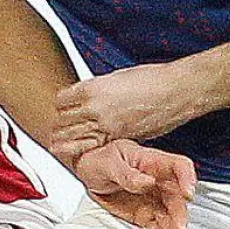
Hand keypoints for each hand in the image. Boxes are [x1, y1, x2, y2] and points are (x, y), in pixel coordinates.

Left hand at [52, 63, 189, 155]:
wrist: (174, 91)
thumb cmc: (152, 80)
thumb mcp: (117, 77)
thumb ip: (99, 88)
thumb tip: (90, 95)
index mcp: (92, 88)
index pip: (63, 100)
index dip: (61, 104)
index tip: (62, 107)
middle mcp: (95, 108)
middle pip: (63, 120)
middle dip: (59, 124)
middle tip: (56, 128)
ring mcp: (106, 125)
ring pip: (74, 137)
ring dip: (66, 140)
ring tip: (59, 144)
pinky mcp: (119, 138)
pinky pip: (94, 146)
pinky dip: (85, 148)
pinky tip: (80, 151)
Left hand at [72, 139, 195, 228]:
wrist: (87, 169)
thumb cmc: (100, 157)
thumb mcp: (110, 162)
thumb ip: (129, 174)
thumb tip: (147, 182)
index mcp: (152, 162)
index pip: (179, 166)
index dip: (187, 179)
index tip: (188, 193)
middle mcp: (157, 181)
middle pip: (177, 197)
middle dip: (179, 215)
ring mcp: (152, 199)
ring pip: (170, 217)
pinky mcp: (144, 214)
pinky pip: (157, 228)